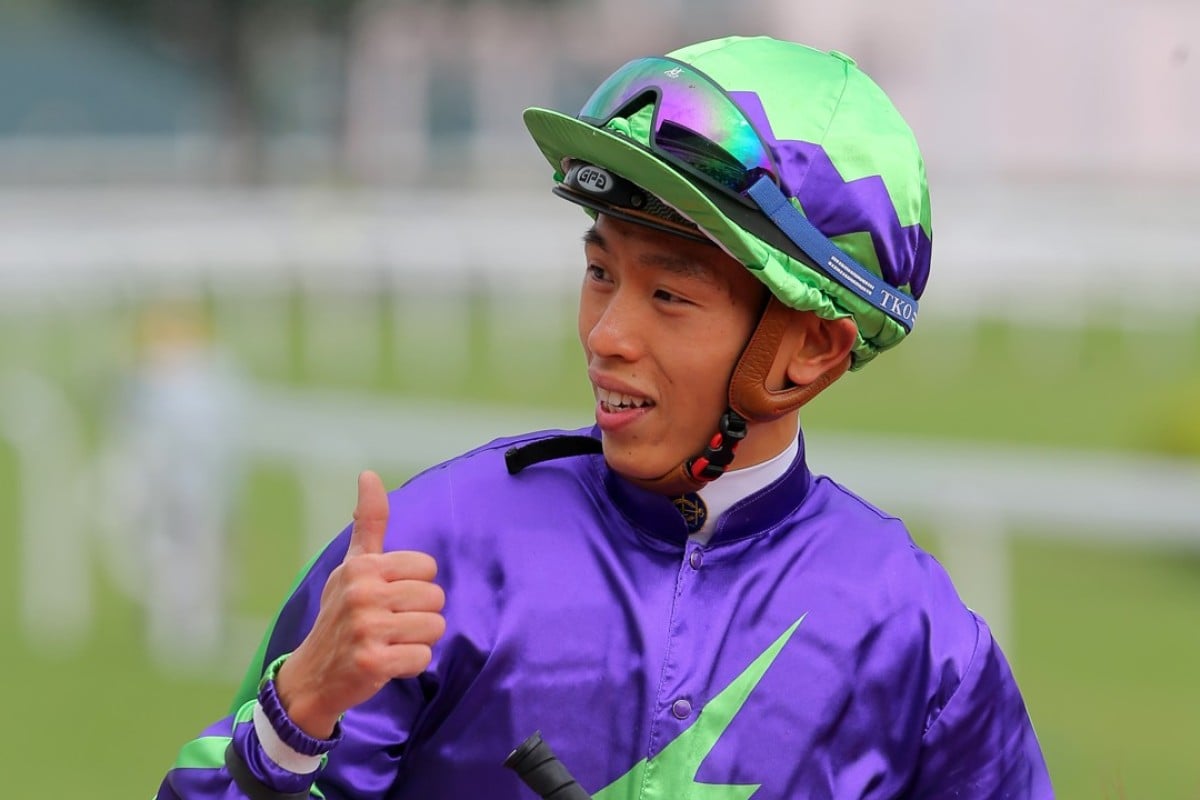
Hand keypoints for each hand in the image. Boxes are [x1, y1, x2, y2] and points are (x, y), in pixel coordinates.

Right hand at [276, 470, 445, 737]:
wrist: (312, 675)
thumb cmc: (340, 615)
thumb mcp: (352, 566)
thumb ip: (368, 523)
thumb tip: (369, 474)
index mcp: (362, 566)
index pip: (428, 567)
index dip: (416, 585)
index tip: (390, 597)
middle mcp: (362, 593)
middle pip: (435, 597)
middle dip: (420, 614)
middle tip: (389, 625)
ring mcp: (366, 628)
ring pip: (435, 627)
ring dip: (417, 640)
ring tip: (389, 642)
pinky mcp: (373, 662)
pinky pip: (423, 657)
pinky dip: (411, 664)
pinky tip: (386, 663)